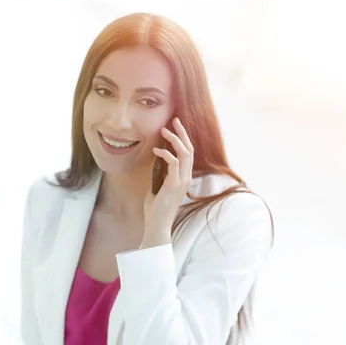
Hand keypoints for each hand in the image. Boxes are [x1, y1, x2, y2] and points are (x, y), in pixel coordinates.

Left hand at [141, 118, 193, 247]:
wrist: (157, 224)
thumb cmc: (155, 208)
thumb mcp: (157, 186)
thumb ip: (159, 174)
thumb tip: (156, 162)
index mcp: (184, 177)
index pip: (188, 153)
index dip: (184, 139)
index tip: (175, 127)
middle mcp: (186, 177)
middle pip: (190, 149)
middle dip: (182, 133)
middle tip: (175, 120)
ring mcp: (182, 181)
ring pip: (184, 153)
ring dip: (175, 140)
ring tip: (164, 131)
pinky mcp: (174, 184)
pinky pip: (174, 163)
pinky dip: (165, 154)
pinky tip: (156, 150)